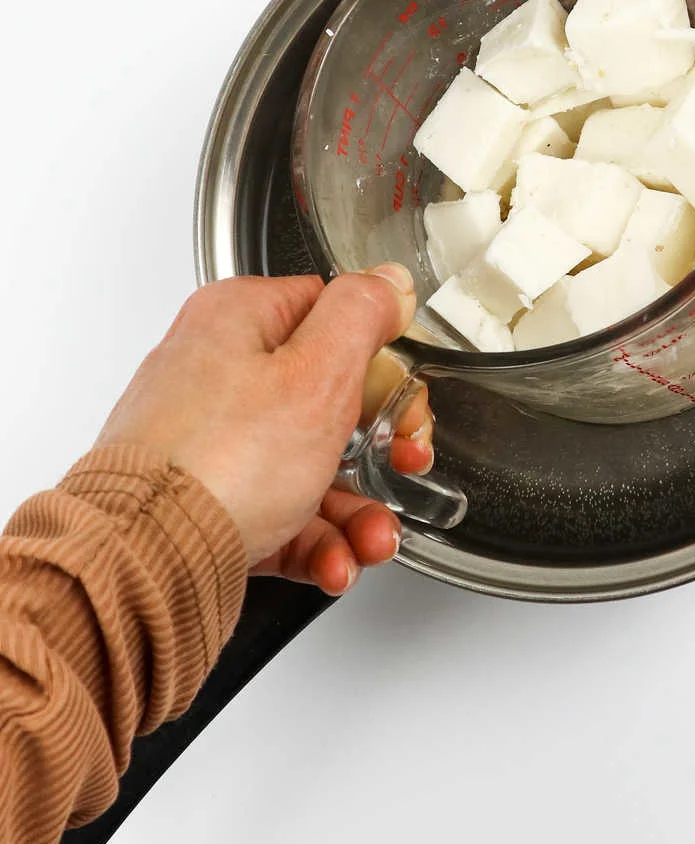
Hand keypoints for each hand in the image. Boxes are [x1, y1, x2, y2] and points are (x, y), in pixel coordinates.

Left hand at [96, 266, 431, 593]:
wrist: (145, 560)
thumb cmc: (218, 464)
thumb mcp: (317, 374)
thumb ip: (361, 316)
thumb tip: (389, 281)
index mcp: (238, 320)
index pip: (330, 316)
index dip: (379, 360)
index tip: (401, 399)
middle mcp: (216, 373)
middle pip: (325, 400)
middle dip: (378, 447)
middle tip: (401, 462)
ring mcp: (206, 441)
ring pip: (306, 468)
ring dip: (353, 511)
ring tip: (370, 538)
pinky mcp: (202, 502)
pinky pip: (276, 514)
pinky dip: (314, 541)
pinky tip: (333, 562)